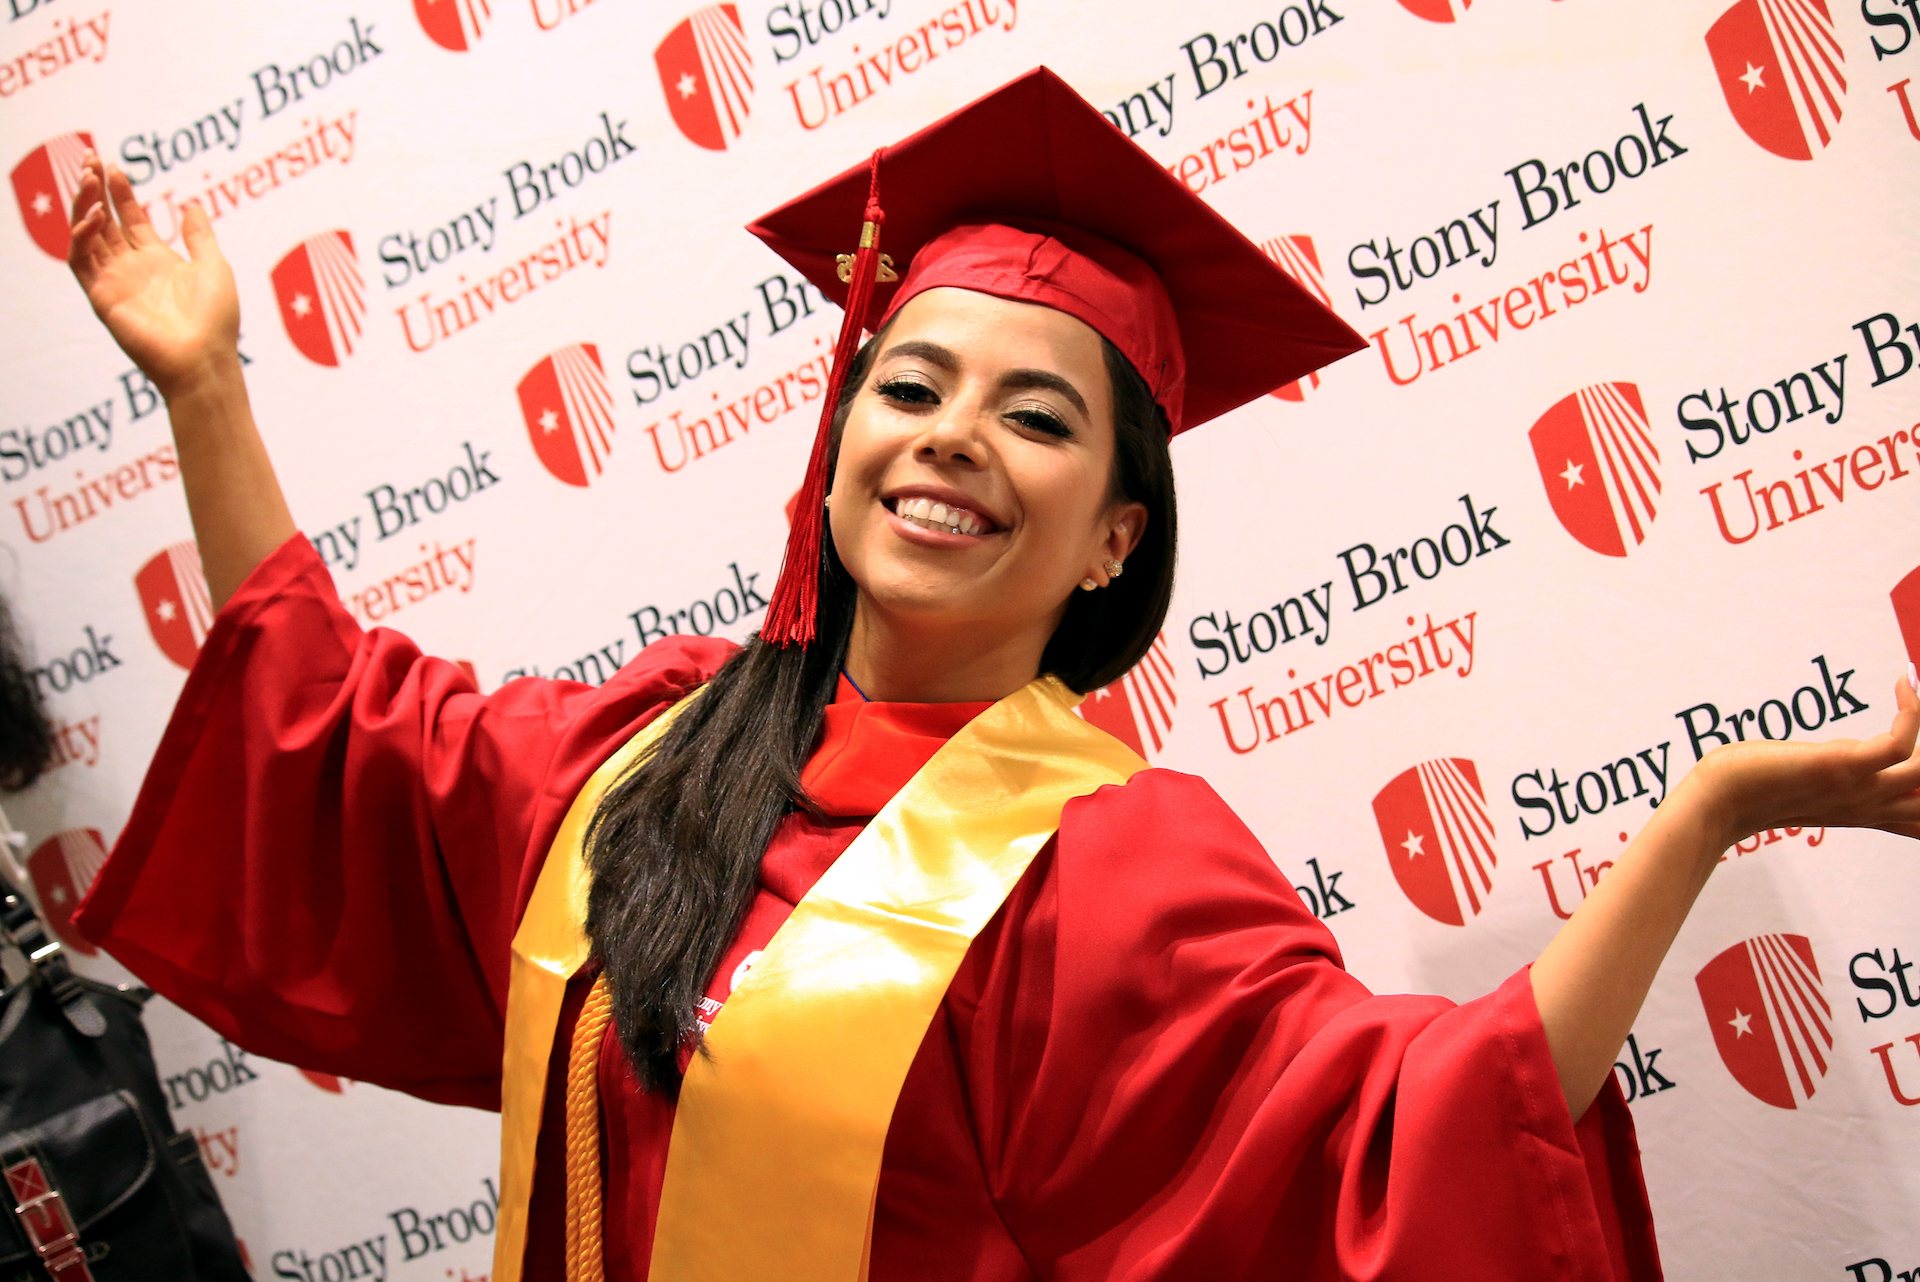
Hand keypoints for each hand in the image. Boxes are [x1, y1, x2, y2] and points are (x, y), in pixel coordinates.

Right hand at [66, 151, 239, 400]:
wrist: (205, 357)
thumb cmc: (215, 319)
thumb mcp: (213, 266)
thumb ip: (199, 236)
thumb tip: (192, 204)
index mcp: (157, 260)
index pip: (129, 218)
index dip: (120, 192)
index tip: (115, 166)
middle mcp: (132, 268)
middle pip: (104, 221)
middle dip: (94, 190)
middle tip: (90, 160)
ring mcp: (114, 281)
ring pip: (86, 235)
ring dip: (84, 205)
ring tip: (90, 179)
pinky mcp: (102, 296)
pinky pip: (81, 261)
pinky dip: (82, 236)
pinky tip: (95, 217)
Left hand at [1688, 669, 1919, 848]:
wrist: (1717, 802)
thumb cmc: (1750, 790)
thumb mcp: (1809, 788)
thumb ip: (1836, 775)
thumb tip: (1851, 754)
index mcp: (1863, 812)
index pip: (1918, 823)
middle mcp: (1869, 806)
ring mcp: (1860, 789)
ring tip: (1915, 696)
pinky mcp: (1844, 767)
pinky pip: (1899, 743)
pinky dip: (1910, 710)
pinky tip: (1904, 681)